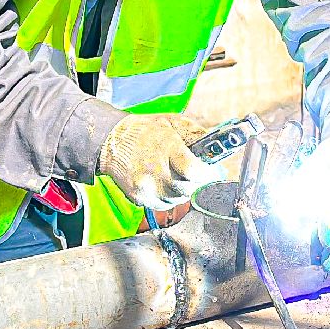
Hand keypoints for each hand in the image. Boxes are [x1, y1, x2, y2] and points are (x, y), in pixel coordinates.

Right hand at [97, 113, 224, 210]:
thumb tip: (218, 150)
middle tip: (198, 174)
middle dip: (198, 182)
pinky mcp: (139, 198)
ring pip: (178, 200)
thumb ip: (197, 135)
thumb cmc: (144, 131)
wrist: (111, 141)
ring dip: (185, 191)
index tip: (213, 172)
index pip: (193, 171)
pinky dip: (170, 197)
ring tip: (179, 176)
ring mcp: (145, 187)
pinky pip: (163, 205)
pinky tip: (166, 183)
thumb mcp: (173, 122)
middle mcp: (154, 171)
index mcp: (166, 148)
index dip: (208, 174)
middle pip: (188, 188)